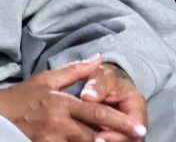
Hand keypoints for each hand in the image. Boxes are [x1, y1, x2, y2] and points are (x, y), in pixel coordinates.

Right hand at [0, 56, 147, 140]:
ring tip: (114, 141)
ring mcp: (48, 140)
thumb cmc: (20, 98)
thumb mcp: (46, 79)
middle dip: (114, 139)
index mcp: (62, 103)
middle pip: (93, 135)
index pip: (98, 113)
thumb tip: (99, 58)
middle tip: (134, 139)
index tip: (140, 128)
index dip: (121, 122)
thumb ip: (76, 70)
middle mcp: (58, 123)